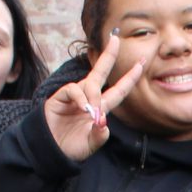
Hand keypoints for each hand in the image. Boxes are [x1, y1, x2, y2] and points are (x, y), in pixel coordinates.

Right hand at [43, 39, 145, 163]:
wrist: (50, 152)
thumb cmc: (71, 148)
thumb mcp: (91, 144)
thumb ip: (100, 135)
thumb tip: (103, 122)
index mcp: (100, 108)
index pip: (118, 90)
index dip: (129, 78)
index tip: (141, 63)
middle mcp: (88, 98)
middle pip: (100, 72)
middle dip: (109, 55)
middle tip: (116, 39)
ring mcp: (73, 96)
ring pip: (89, 85)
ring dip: (94, 97)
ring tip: (91, 113)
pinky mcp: (60, 97)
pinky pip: (73, 89)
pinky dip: (80, 98)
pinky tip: (83, 108)